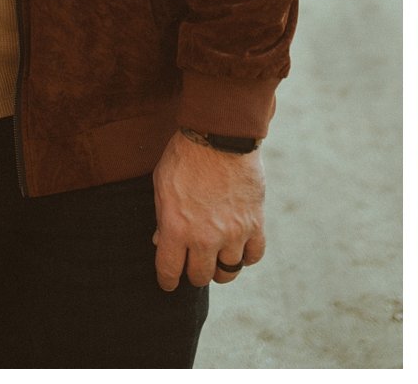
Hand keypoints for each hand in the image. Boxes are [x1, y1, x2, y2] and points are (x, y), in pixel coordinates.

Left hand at [151, 130, 265, 290]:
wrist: (221, 135)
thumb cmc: (186, 157)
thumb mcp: (162, 186)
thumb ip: (163, 219)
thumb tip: (162, 242)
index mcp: (177, 229)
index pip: (169, 273)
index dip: (168, 281)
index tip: (170, 282)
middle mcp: (205, 238)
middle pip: (200, 276)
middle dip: (194, 272)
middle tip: (195, 263)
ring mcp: (233, 232)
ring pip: (228, 271)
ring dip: (221, 267)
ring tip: (218, 257)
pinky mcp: (255, 222)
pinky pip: (254, 255)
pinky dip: (247, 255)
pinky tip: (240, 247)